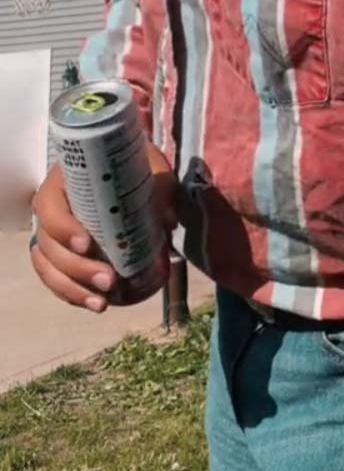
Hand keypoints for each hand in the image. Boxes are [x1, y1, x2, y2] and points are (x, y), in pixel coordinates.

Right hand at [30, 143, 177, 313]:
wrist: (132, 170)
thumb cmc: (136, 166)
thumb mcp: (151, 169)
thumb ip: (161, 189)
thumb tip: (167, 220)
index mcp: (65, 182)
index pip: (49, 207)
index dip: (63, 228)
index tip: (87, 244)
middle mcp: (53, 209)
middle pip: (49, 244)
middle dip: (76, 268)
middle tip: (110, 281)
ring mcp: (55, 234)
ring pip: (49, 267)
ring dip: (73, 288)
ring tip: (102, 303)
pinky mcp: (65, 254)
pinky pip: (58, 279)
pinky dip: (74, 294)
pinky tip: (97, 304)